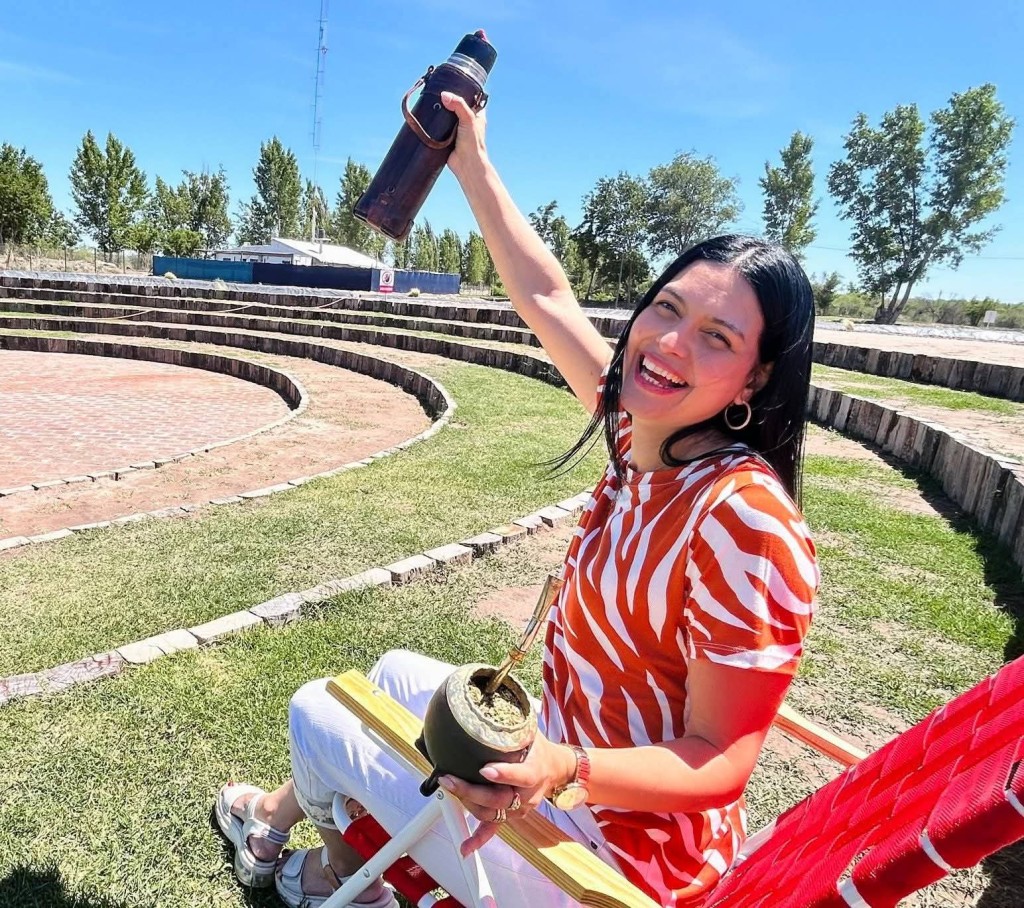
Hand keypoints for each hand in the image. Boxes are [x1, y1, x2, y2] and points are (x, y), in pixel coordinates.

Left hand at [437, 731, 575, 856]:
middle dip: (471, 790)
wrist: (558, 770)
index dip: (503, 774)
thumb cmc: (540, 748)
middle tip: (449, 778)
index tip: (485, 769)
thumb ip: (512, 723)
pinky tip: (465, 849)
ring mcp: (518, 809)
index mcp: (534, 772)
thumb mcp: (531, 731)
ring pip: (491, 813)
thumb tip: (487, 700)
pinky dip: (478, 840)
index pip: (520, 776)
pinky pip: (493, 830)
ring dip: (467, 804)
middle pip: (498, 799)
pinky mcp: (511, 816)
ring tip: (448, 787)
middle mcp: (527, 795)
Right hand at [440, 90, 487, 180]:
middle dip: (447, 102)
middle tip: (438, 95)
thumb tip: (444, 95)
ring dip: (440, 114)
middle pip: (455, 106)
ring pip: (446, 117)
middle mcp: (467, 121)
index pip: (469, 98)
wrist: (466, 164)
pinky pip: (439, 128)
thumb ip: (458, 105)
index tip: (451, 85)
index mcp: (477, 115)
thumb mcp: (468, 119)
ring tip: (432, 104)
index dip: (462, 92)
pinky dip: (435, 125)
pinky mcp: (447, 138)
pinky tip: (429, 119)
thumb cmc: (473, 143)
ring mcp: (457, 130)